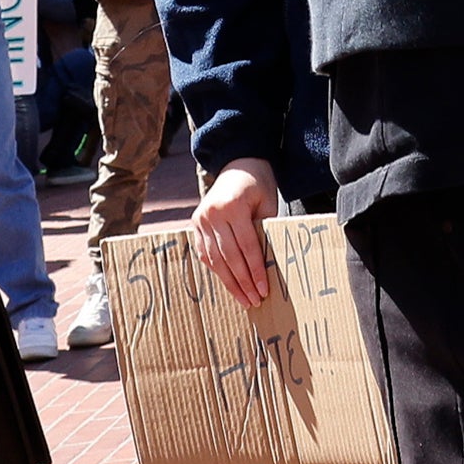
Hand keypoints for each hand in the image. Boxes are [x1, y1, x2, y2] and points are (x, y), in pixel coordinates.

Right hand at [193, 155, 282, 309]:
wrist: (238, 163)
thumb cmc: (258, 184)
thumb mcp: (267, 204)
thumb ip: (264, 232)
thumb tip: (266, 267)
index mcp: (233, 206)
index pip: (247, 246)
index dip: (256, 271)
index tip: (264, 289)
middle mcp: (213, 213)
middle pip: (229, 256)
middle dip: (243, 282)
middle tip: (255, 300)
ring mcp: (201, 218)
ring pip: (215, 259)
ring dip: (230, 282)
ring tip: (243, 298)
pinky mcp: (195, 223)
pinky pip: (205, 253)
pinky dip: (217, 270)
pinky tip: (228, 283)